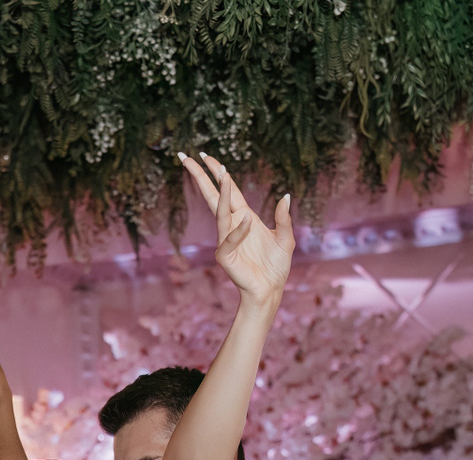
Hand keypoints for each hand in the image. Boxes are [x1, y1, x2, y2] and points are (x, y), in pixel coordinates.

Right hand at [179, 152, 292, 305]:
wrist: (270, 289)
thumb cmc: (275, 266)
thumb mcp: (285, 238)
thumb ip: (283, 218)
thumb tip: (286, 195)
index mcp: (244, 218)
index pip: (229, 191)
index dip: (218, 173)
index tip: (206, 157)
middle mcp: (232, 225)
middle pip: (213, 196)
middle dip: (200, 177)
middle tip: (186, 157)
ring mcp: (225, 240)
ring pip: (220, 212)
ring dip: (222, 192)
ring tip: (222, 173)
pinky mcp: (225, 255)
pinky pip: (230, 238)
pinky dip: (239, 230)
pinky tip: (247, 220)